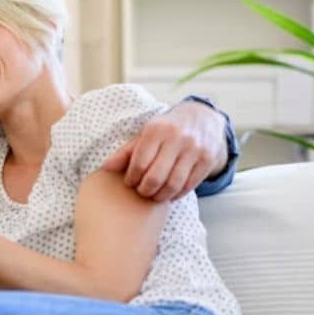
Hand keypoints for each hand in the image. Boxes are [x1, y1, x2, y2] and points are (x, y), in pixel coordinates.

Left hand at [101, 102, 226, 201]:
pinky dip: (177, 194)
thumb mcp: (146, 134)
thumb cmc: (166, 129)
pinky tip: (170, 194)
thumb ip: (126, 151)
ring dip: (161, 196)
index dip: (132, 178)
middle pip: (156, 177)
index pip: (139, 162)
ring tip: (154, 196)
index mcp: (157, 129)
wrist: (202, 118)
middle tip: (141, 192)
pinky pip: (189, 185)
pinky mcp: (208, 160)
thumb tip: (105, 167)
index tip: (130, 182)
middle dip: (145, 190)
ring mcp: (195, 149)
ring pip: (174, 184)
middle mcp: (177, 138)